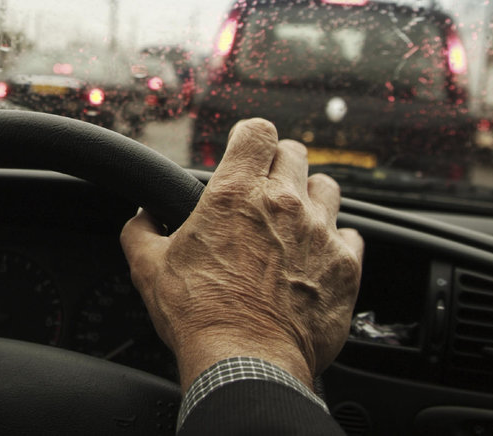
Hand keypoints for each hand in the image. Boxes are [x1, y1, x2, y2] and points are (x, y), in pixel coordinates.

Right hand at [120, 118, 362, 389]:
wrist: (246, 362)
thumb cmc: (197, 315)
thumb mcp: (148, 268)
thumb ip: (141, 231)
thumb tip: (141, 218)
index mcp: (234, 194)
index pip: (257, 131)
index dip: (250, 138)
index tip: (245, 152)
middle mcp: (282, 203)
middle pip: (295, 152)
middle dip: (278, 164)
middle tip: (264, 190)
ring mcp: (319, 232)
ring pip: (327, 187)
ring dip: (310, 197)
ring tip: (293, 222)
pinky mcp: (346, 266)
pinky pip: (351, 234)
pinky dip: (334, 241)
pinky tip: (315, 258)